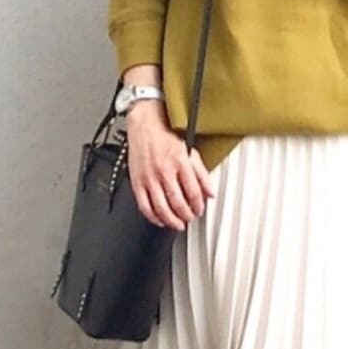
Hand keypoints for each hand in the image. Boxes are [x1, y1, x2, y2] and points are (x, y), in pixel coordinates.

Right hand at [125, 103, 214, 230]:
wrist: (145, 124)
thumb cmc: (166, 136)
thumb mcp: (190, 151)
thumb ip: (201, 173)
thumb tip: (210, 192)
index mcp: (180, 163)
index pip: (193, 192)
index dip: (198, 205)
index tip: (199, 210)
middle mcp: (164, 171)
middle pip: (178, 202)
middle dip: (186, 215)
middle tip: (190, 218)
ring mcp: (149, 178)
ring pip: (161, 208)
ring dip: (171, 220)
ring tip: (178, 224)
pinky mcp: (137, 182)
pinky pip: (144, 206)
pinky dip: (152, 217)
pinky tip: (160, 220)